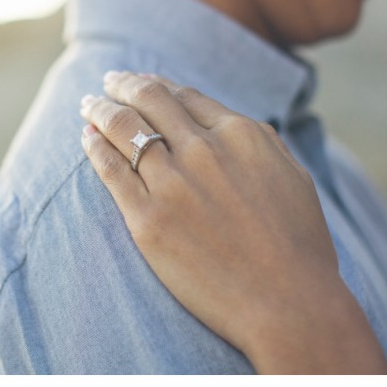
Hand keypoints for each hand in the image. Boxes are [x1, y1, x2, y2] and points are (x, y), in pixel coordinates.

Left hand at [79, 71, 386, 373]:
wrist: (289, 304)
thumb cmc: (299, 247)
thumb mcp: (293, 176)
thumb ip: (262, 143)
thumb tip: (237, 124)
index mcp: (240, 134)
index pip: (185, 95)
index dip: (158, 84)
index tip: (142, 82)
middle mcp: (203, 149)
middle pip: (149, 100)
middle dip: (124, 85)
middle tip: (109, 82)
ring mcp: (173, 183)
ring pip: (123, 127)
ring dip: (101, 109)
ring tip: (88, 105)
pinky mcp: (147, 219)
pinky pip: (111, 170)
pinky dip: (94, 147)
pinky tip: (87, 138)